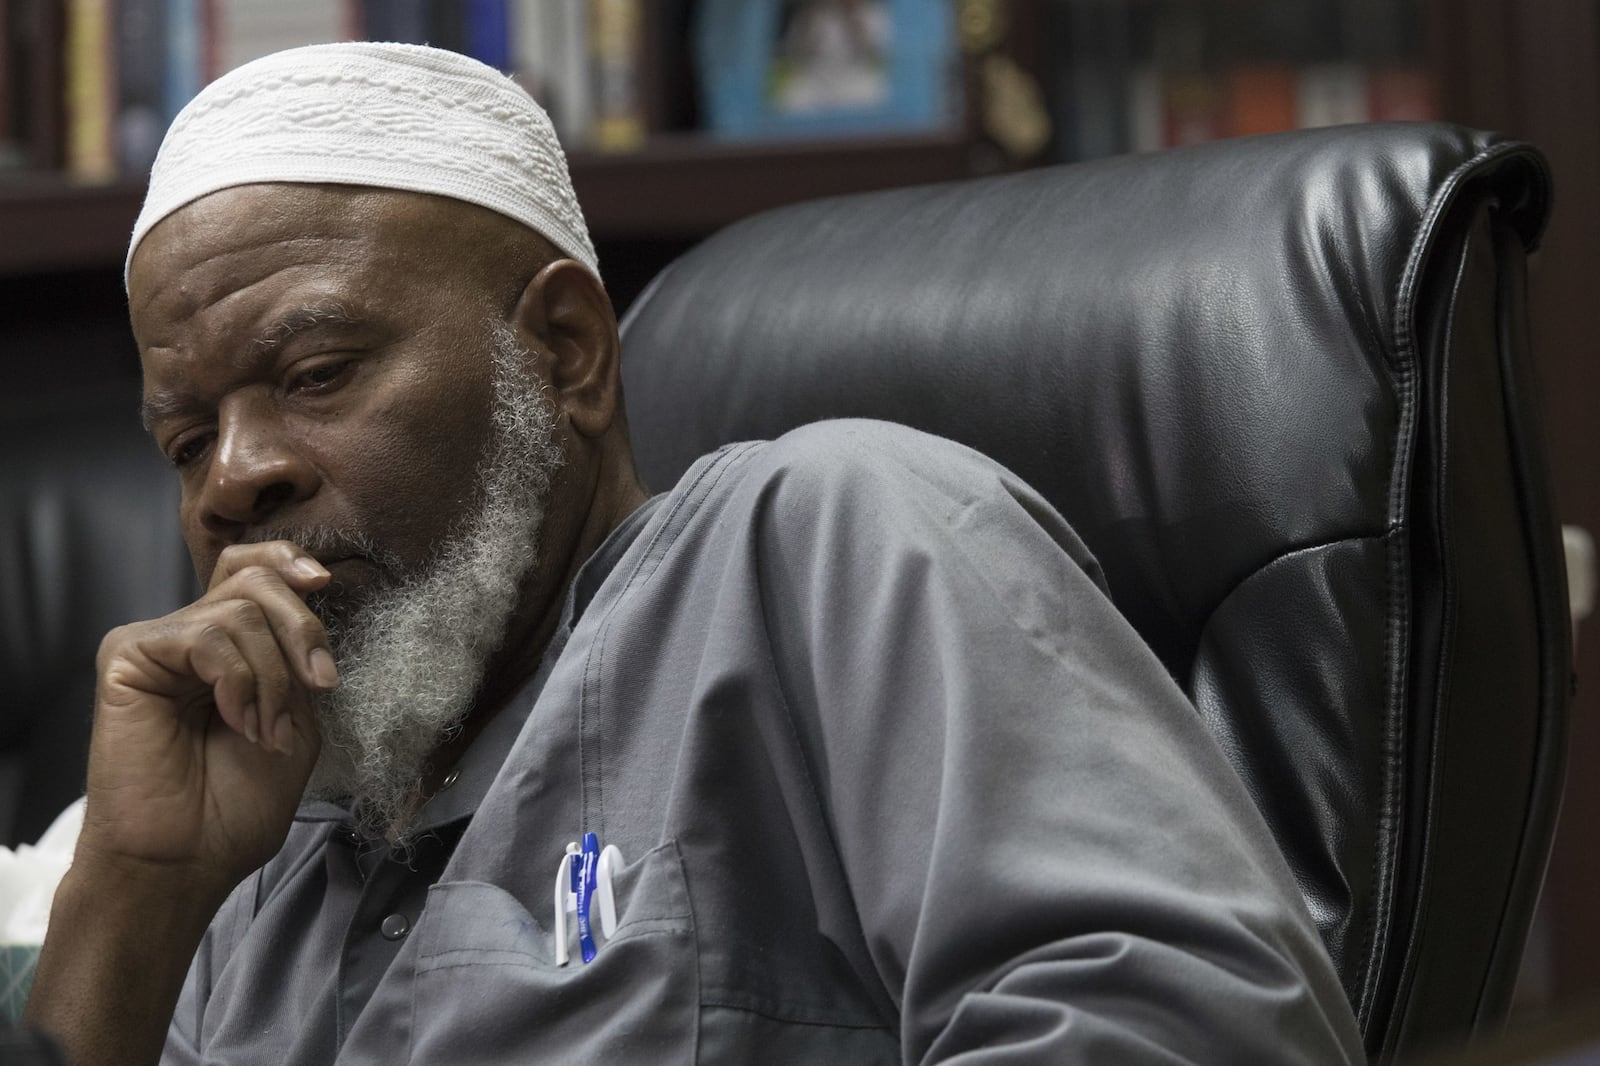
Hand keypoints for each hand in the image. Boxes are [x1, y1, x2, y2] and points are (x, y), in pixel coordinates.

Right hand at [78, 541, 338, 896]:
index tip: (326, 581)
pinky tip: (238, 722)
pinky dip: (240, 681)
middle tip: (318, 685)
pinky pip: (206, 636)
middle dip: (302, 630)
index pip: (252, 571)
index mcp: (230, 647)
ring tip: (266, 732)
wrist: (189, 858)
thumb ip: (297, 659)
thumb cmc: (238, 803)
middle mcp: (190, 636)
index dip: (288, 562)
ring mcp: (158, 644)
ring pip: (240, 612)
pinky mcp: (129, 656)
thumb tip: (310, 595)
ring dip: (274, 678)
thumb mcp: (296, 717)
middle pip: (255, 582)